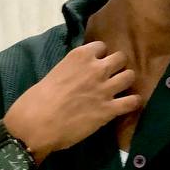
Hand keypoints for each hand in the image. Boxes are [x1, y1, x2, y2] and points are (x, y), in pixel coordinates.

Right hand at [4, 42, 139, 161]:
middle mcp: (96, 68)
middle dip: (117, 66)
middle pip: (120, 58)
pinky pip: (133, 101)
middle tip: (111, 75)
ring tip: (120, 89)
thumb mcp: (54, 73)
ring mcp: (105, 88)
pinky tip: (129, 104)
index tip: (96, 63)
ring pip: (130, 76)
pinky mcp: (109, 109)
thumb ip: (71, 70)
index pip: (101, 46)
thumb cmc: (36, 100)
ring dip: (126, 82)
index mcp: (80, 56)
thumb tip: (76, 76)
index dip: (100, 56)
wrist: (36, 123)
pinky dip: (133, 102)